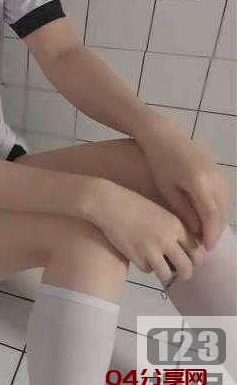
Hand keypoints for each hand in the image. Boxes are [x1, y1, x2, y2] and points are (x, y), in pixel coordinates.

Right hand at [94, 181, 205, 284]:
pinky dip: (145, 266)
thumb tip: (183, 247)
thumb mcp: (161, 212)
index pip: (197, 251)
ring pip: (166, 274)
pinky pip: (147, 270)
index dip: (196, 259)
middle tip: (181, 274)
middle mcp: (167, 239)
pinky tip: (141, 257)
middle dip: (185, 274)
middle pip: (186, 267)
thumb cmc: (134, 204)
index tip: (192, 261)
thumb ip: (174, 228)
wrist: (109, 204)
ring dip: (165, 274)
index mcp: (176, 226)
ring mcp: (151, 250)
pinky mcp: (136, 257)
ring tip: (161, 270)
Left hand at [135, 113, 230, 252]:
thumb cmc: (158, 162)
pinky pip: (224, 194)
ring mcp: (218, 171)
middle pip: (222, 212)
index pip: (211, 216)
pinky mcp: (217, 168)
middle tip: (206, 246)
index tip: (206, 249)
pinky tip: (207, 216)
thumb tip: (196, 230)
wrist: (164, 135)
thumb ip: (182, 209)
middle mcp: (214, 178)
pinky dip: (218, 207)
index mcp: (200, 183)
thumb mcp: (167, 188)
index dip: (210, 235)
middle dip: (216, 230)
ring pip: (225, 203)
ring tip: (206, 234)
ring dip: (218, 220)